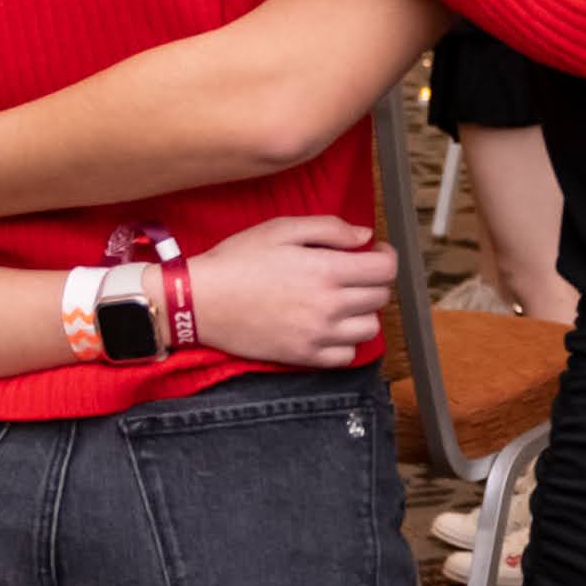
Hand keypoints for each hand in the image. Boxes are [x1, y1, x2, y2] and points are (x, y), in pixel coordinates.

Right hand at [188, 215, 395, 367]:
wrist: (199, 301)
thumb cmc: (237, 260)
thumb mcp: (281, 229)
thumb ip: (329, 228)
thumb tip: (365, 236)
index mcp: (327, 270)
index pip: (385, 269)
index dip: (386, 257)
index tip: (375, 253)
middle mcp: (329, 305)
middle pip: (380, 296)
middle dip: (372, 280)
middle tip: (352, 273)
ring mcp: (318, 335)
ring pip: (370, 327)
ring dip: (362, 312)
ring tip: (342, 300)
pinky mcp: (304, 356)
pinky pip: (347, 355)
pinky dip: (345, 341)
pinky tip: (329, 326)